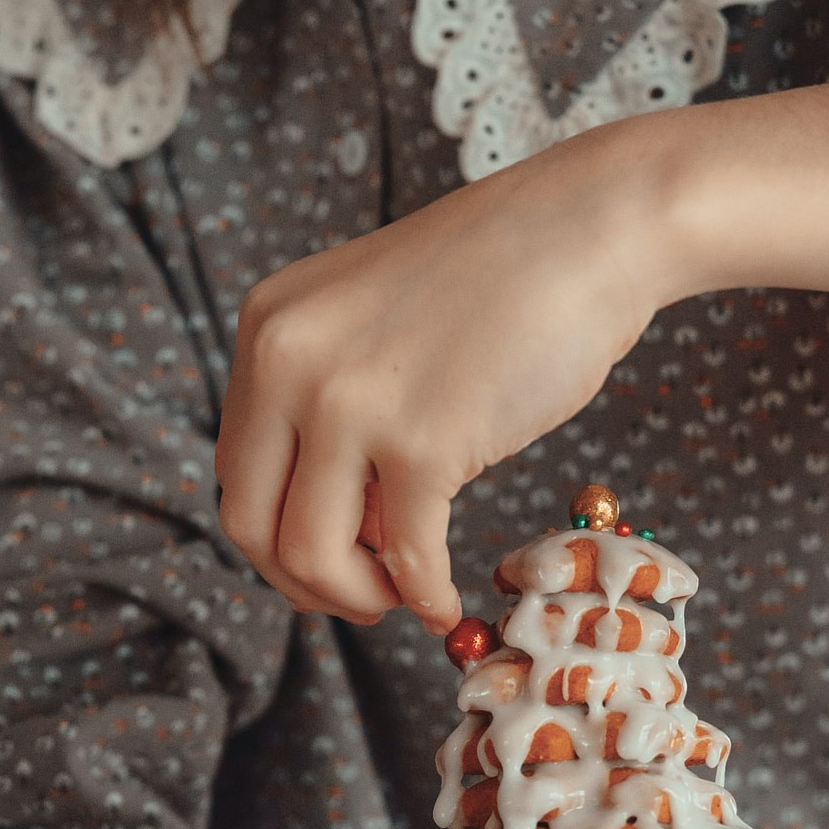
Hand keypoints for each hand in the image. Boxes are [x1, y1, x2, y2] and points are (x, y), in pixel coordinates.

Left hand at [216, 85, 828, 630]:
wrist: (592, 227)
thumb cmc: (500, 279)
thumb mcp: (371, 326)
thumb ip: (332, 409)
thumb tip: (332, 531)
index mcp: (268, 328)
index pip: (235, 469)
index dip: (276, 533)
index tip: (327, 556)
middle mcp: (287, 362)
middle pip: (249, 522)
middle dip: (300, 582)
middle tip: (358, 595)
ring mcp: (349, 403)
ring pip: (307, 554)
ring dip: (354, 595)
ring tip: (401, 594)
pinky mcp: (422, 443)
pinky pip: (404, 557)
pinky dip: (424, 594)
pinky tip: (446, 600)